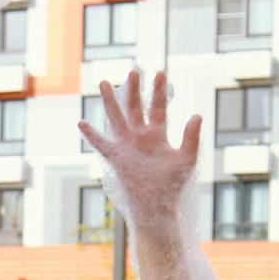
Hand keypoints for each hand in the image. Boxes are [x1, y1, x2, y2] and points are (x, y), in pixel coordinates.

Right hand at [76, 71, 199, 219]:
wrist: (157, 207)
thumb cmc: (173, 186)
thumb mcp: (186, 159)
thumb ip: (191, 138)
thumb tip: (196, 115)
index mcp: (158, 136)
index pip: (158, 108)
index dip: (159, 91)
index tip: (160, 73)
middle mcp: (141, 138)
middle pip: (135, 108)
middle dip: (134, 90)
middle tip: (133, 72)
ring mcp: (127, 146)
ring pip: (117, 118)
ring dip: (111, 101)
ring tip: (104, 83)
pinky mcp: (116, 158)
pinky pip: (102, 144)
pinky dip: (92, 135)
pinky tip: (82, 123)